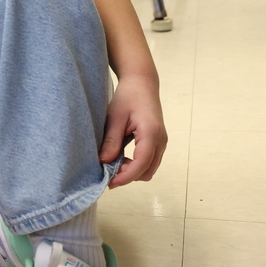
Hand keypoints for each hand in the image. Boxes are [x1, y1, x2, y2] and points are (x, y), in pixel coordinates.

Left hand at [99, 73, 166, 187]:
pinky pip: (150, 160)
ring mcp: (162, 141)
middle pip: (147, 171)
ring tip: (112, 164)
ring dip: (132, 171)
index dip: (125, 177)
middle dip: (128, 176)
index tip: (109, 183)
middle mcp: (161, 141)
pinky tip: (120, 158)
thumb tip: (104, 162)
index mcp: (151, 134)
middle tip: (107, 172)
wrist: (142, 84)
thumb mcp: (114, 118)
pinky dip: (136, 164)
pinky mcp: (158, 141)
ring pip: (149, 168)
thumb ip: (111, 141)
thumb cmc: (127, 97)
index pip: (141, 164)